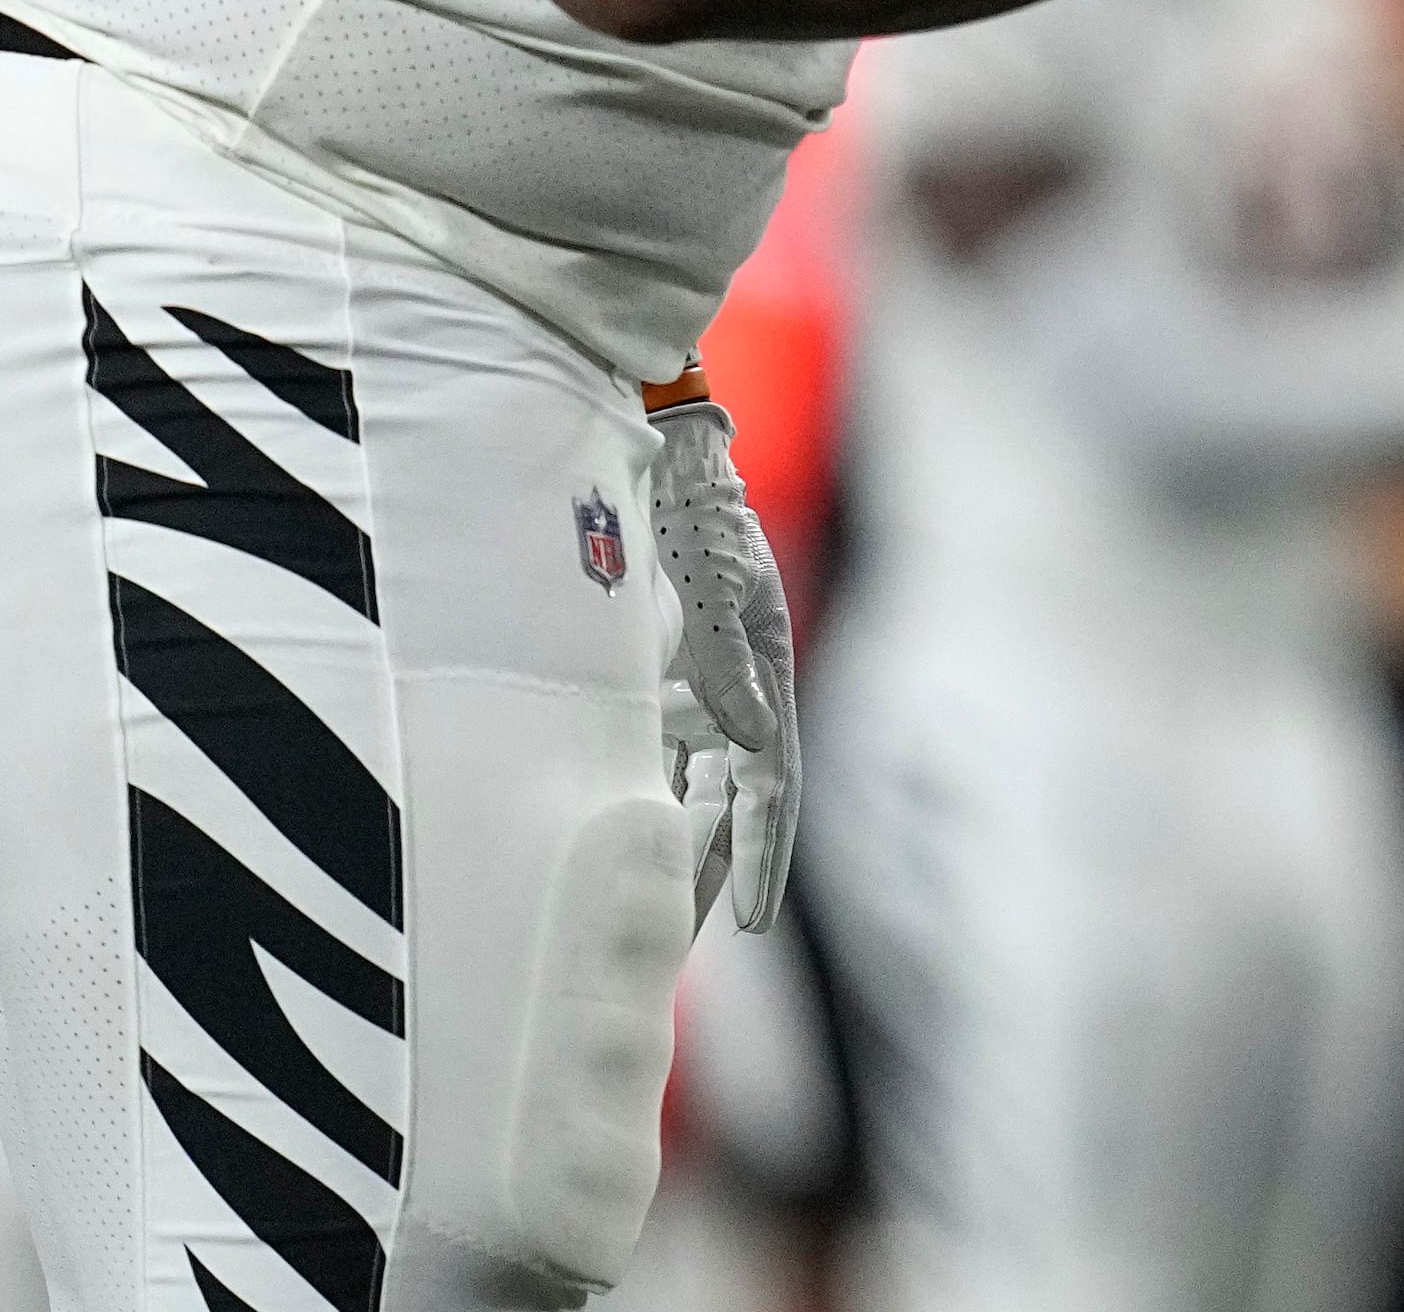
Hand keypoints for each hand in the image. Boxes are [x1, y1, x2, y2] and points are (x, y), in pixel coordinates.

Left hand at [648, 399, 799, 930]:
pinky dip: (652, 792)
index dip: (766, 855)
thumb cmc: (697, 522)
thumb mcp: (720, 590)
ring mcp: (702, 685)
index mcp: (766, 676)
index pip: (772, 786)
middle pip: (740, 798)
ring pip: (698, 782)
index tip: (759, 923)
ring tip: (671, 906)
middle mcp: (740, 692)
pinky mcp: (666, 673)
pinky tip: (631, 831)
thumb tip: (756, 744)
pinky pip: (659, 750)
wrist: (672, 466)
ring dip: (689, 839)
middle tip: (723, 938)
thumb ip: (730, 667)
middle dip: (733, 867)